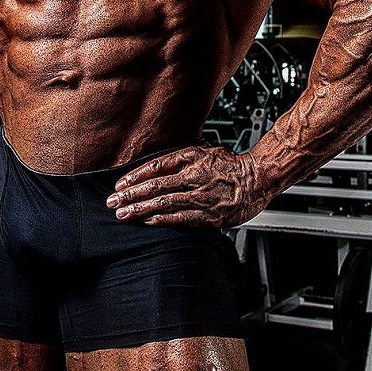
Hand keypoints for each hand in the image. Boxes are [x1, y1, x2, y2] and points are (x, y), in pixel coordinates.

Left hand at [106, 144, 267, 227]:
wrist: (258, 179)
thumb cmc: (231, 164)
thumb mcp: (205, 149)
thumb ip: (182, 155)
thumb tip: (159, 161)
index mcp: (191, 157)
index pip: (156, 166)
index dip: (135, 176)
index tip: (120, 184)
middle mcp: (194, 176)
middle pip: (155, 186)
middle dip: (131, 195)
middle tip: (113, 202)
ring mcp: (201, 197)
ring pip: (164, 203)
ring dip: (141, 209)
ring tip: (124, 214)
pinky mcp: (209, 216)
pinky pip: (181, 219)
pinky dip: (161, 220)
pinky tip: (147, 221)